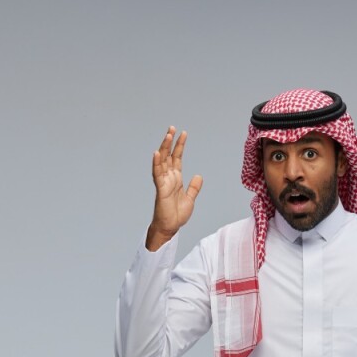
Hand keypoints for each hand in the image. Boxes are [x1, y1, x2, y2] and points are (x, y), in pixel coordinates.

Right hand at [147, 127, 202, 249]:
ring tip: (168, 135)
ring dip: (164, 148)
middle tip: (172, 128)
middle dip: (170, 142)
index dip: (180, 146)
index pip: (177, 158)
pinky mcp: (160, 189)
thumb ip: (194, 187)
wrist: (170, 227)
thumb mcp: (190, 199)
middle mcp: (168, 178)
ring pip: (162, 161)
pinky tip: (157, 153)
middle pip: (168, 156)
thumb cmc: (176, 215)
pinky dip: (157, 163)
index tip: (183, 133)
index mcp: (176, 179)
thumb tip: (198, 176)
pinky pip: (157, 174)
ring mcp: (163, 182)